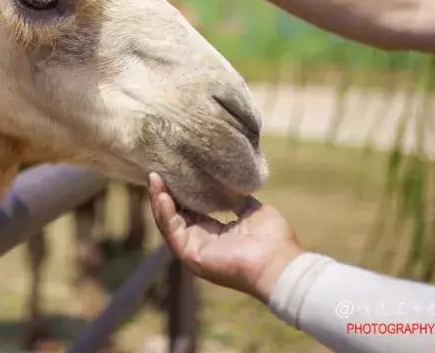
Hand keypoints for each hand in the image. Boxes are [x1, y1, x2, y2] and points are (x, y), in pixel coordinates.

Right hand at [148, 172, 302, 303]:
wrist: (279, 263)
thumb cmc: (273, 241)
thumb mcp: (253, 211)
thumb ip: (238, 199)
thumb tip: (230, 181)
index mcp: (215, 235)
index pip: (190, 211)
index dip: (180, 192)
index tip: (174, 170)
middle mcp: (201, 243)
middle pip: (174, 215)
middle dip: (164, 193)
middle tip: (157, 171)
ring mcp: (194, 250)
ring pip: (168, 222)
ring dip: (159, 199)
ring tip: (155, 178)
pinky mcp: (190, 255)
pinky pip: (172, 231)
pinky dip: (165, 212)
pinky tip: (163, 194)